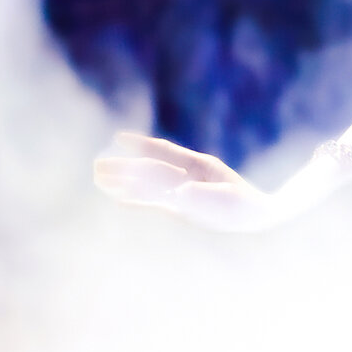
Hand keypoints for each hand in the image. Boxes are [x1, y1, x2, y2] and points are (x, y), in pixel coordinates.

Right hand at [93, 132, 279, 232]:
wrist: (256, 214)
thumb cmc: (244, 203)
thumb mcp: (226, 198)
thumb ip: (202, 195)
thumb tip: (180, 193)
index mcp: (197, 165)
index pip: (163, 152)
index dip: (141, 144)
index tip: (118, 137)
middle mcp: (185, 176)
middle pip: (148, 169)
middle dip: (123, 167)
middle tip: (96, 165)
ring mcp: (181, 191)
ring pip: (146, 185)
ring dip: (124, 181)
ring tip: (99, 179)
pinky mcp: (181, 208)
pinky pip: (153, 203)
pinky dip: (136, 200)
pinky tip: (118, 199)